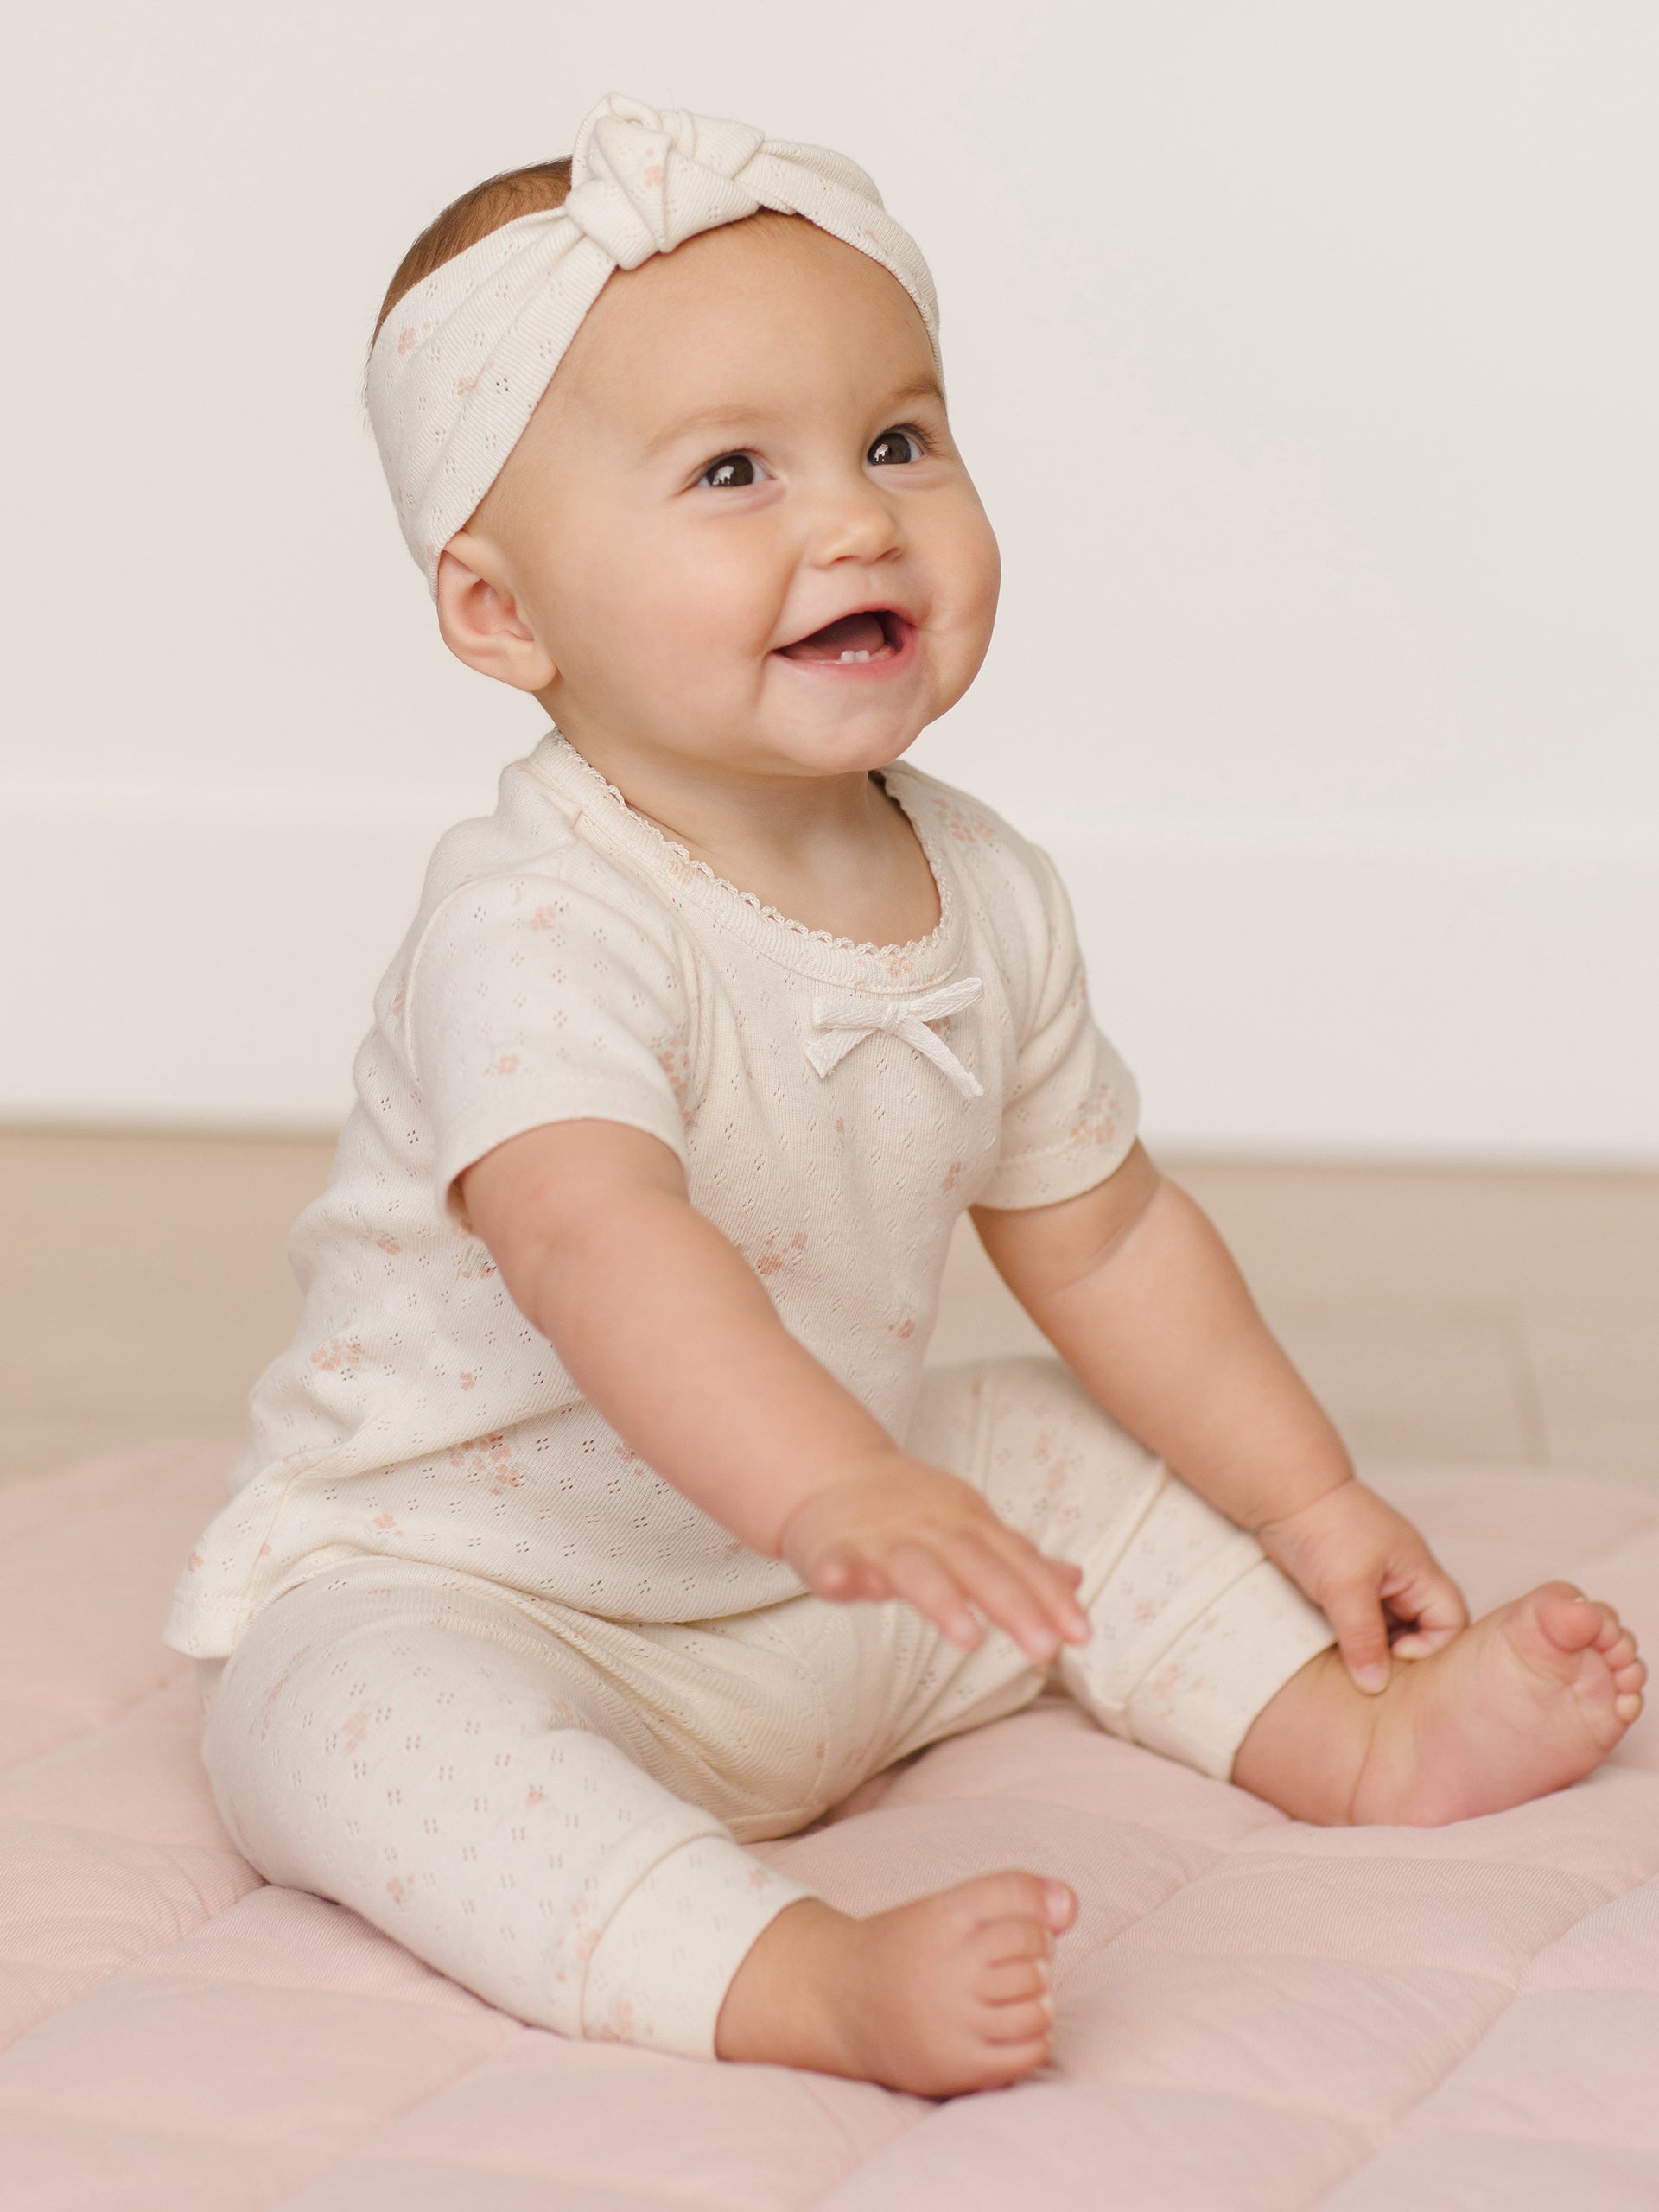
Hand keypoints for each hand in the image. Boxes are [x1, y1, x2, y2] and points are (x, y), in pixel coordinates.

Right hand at [779, 1452, 1091, 1663]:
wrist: (834, 1473)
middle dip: (1013, 1605)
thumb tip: (1076, 1579)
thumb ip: (1017, 1560)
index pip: (1016, 1560)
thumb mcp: (970, 1528)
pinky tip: (839, 1584)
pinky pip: (836, 1561)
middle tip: (1045, 1649)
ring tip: (969, 1640)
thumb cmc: (912, 1514)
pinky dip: (838, 1572)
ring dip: (942, 1601)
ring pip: (915, 1570)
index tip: (1081, 1635)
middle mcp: (931, 1530)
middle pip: (976, 1566)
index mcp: (968, 1525)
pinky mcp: (834, 1549)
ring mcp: (882, 1540)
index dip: (1049, 1596)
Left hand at [1256, 1478, 1468, 1691]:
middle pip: (1422, 1633)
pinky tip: (1331, 1652)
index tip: (1392, 1654)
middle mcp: (1403, 1582)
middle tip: (1370, 1674)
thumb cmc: (1323, 1528)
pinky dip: (1350, 1641)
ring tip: (1349, 1668)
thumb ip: (1363, 1638)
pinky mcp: (1346, 1590)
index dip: (1432, 1649)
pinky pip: (1360, 1627)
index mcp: (1419, 1574)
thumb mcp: (1345, 1587)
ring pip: (1388, 1633)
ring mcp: (1374, 1586)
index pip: (1451, 1624)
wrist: (1282, 1495)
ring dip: (1371, 1651)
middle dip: (1400, 1657)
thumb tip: (1375, 1685)